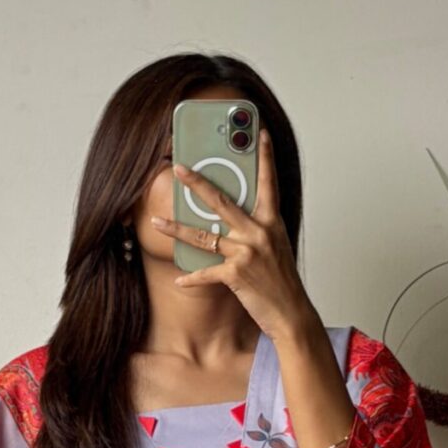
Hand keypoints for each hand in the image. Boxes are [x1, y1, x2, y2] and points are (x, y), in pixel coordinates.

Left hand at [151, 127, 313, 344]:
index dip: (265, 157)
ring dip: (176, 229)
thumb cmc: (282, 281)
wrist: (291, 313)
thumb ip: (257, 228)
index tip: (260, 133)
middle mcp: (259, 232)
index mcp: (271, 222)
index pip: (268, 183)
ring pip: (204, 236)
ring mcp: (247, 252)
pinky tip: (179, 278)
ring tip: (156, 221)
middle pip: (222, 201)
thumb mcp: (275, 247)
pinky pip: (206, 273)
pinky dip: (191, 277)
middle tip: (179, 168)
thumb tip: (231, 217)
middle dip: (197, 183)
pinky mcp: (236, 274)